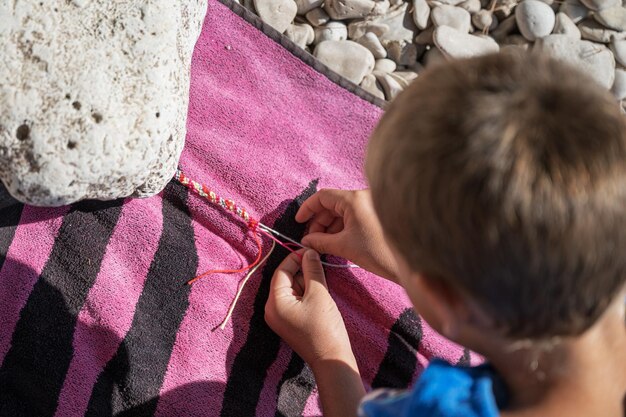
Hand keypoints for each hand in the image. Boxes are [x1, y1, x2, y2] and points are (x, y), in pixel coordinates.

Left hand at [265, 249, 354, 367]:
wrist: (332, 359)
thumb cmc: (324, 327)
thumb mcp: (319, 293)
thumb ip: (312, 270)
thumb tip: (309, 252)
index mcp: (274, 302)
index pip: (281, 272)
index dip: (295, 258)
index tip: (311, 250)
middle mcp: (272, 310)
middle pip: (284, 280)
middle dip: (301, 270)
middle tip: (319, 262)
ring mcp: (280, 318)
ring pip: (291, 289)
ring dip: (305, 280)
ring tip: (322, 278)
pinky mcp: (289, 322)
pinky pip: (294, 300)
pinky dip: (306, 292)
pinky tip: (319, 290)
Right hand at [296, 189, 399, 282]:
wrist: (411, 263)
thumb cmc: (378, 252)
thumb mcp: (344, 246)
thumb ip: (320, 241)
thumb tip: (305, 241)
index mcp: (354, 199)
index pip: (323, 196)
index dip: (308, 209)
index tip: (299, 222)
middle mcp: (363, 197)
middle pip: (332, 204)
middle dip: (319, 221)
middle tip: (310, 239)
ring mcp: (372, 205)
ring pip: (343, 211)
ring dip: (330, 226)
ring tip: (322, 243)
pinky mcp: (377, 215)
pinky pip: (354, 216)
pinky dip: (342, 227)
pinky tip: (335, 242)